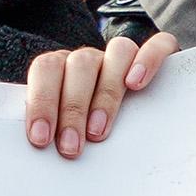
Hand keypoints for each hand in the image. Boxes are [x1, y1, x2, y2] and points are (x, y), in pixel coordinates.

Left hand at [23, 32, 176, 158]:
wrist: (135, 112)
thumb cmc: (87, 128)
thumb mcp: (66, 127)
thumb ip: (53, 129)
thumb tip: (35, 150)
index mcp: (62, 67)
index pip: (46, 68)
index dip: (42, 101)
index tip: (41, 138)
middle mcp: (91, 58)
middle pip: (80, 65)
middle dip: (72, 109)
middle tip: (70, 147)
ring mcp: (123, 56)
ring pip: (116, 53)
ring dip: (106, 93)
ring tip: (99, 131)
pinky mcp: (160, 54)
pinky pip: (158, 45)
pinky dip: (148, 61)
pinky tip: (137, 85)